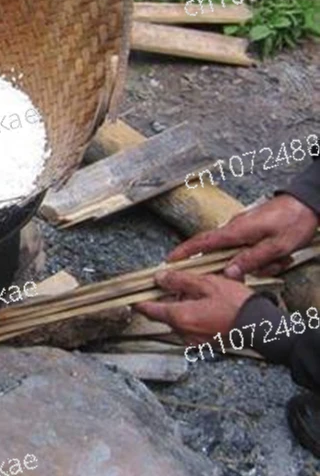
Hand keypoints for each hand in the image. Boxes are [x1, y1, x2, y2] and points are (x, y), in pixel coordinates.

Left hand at [135, 271, 254, 343]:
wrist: (262, 328)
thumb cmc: (238, 306)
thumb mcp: (207, 284)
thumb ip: (180, 280)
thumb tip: (160, 277)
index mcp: (180, 317)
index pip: (149, 309)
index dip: (139, 300)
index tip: (132, 293)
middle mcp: (183, 332)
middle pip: (163, 314)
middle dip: (163, 299)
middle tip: (168, 284)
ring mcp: (194, 339)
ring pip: (177, 319)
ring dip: (179, 306)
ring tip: (192, 291)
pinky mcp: (205, 342)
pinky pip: (190, 326)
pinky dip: (191, 314)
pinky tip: (203, 303)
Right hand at [168, 194, 318, 279]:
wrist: (309, 202)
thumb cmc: (294, 220)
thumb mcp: (276, 246)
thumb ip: (250, 260)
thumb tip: (228, 273)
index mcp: (235, 231)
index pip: (201, 242)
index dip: (184, 252)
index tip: (170, 260)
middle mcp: (235, 228)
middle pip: (225, 254)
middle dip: (244, 266)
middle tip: (270, 266)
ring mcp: (244, 228)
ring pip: (242, 253)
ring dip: (261, 261)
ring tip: (283, 258)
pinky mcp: (253, 229)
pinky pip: (251, 247)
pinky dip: (265, 255)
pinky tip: (283, 255)